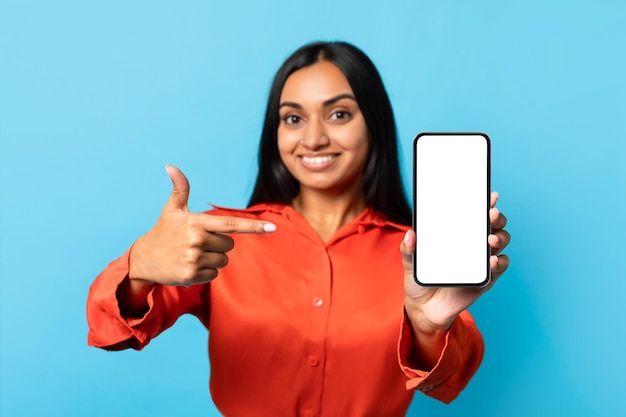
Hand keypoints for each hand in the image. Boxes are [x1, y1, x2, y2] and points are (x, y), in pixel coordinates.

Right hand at [128, 164, 276, 286]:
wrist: (143, 260)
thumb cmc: (163, 232)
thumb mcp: (172, 209)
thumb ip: (180, 188)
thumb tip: (172, 166)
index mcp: (197, 222)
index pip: (231, 224)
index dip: (253, 226)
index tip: (272, 228)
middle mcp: (197, 240)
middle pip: (229, 245)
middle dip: (218, 244)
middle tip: (197, 242)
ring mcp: (194, 259)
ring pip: (223, 261)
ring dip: (212, 259)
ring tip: (192, 254)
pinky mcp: (191, 276)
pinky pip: (214, 275)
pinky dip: (205, 272)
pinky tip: (189, 266)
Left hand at [401, 191, 510, 331]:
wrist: (425, 308)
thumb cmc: (420, 279)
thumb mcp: (410, 263)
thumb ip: (408, 249)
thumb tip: (410, 234)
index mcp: (457, 235)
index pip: (474, 214)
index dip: (484, 203)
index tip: (489, 195)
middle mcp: (472, 244)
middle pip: (493, 224)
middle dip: (496, 217)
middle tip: (490, 215)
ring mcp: (481, 260)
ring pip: (500, 242)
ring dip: (499, 237)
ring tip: (489, 239)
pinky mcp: (485, 278)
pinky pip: (499, 267)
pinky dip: (499, 262)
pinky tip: (492, 260)